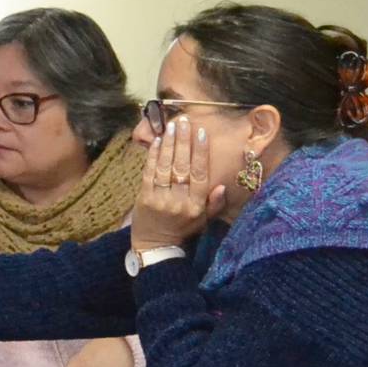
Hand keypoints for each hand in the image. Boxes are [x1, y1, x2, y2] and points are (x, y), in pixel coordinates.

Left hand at [131, 115, 226, 249]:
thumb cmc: (182, 228)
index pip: (200, 174)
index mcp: (196, 205)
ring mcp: (160, 199)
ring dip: (168, 144)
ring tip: (171, 126)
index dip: (201, 153)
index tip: (201, 133)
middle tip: (184, 121)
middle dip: (183, 142)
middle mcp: (179, 201)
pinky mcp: (144, 198)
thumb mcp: (204, 219)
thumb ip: (215, 203)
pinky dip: (152, 156)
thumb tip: (223, 185)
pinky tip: (156, 141)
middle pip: (182, 166)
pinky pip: (149, 173)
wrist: (155, 244)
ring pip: (165, 167)